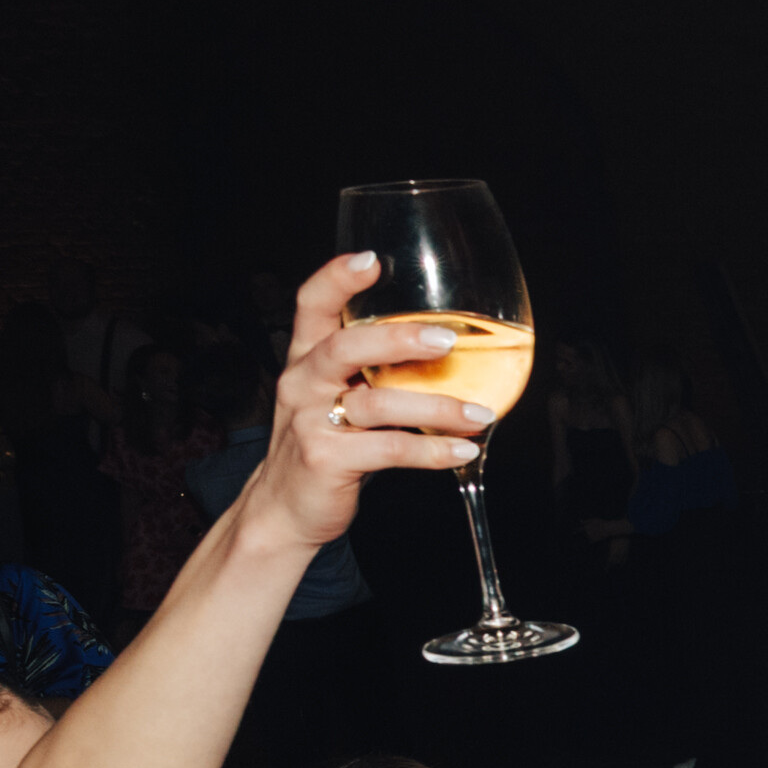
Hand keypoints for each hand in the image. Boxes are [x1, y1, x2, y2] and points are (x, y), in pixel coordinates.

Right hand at [241, 254, 492, 553]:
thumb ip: (378, 371)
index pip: (312, 305)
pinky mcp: (326, 460)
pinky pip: (388, 449)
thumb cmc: (327, 443)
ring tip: (480, 414)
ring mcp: (310, 422)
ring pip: (376, 403)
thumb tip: (455, 352)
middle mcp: (303, 382)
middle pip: (345, 347)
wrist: (287, 507)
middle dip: (399, 339)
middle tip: (447, 340)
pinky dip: (432, 451)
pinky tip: (463, 450)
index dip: (337, 279)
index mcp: (307, 358)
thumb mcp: (341, 397)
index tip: (372, 260)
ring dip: (436, 407)